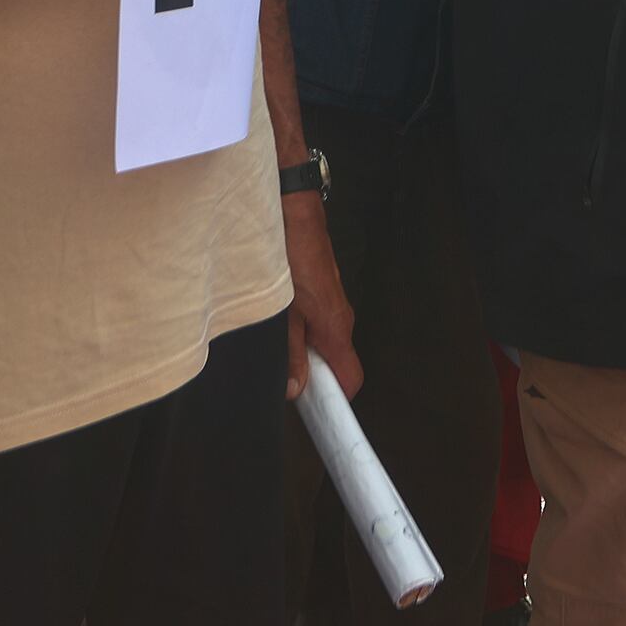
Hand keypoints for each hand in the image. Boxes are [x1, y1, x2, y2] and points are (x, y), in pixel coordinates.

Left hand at [278, 193, 362, 401]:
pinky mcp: (322, 291)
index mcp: (335, 326)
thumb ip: (289, 352)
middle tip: (284, 384)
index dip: (337, 401)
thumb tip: (296, 388)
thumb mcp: (281, 310)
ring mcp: (332, 303)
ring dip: (302, 352)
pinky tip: (276, 322)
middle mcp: (340, 317)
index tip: (320, 416)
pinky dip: (300, 332)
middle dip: (313, 378)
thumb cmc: (288, 253)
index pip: (351, 378)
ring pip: (323, 342)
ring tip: (274, 347)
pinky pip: (317, 323)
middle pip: (336, 363)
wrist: (292, 209)